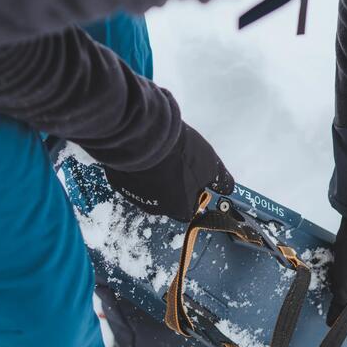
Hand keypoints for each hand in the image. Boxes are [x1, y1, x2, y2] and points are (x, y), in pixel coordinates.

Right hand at [104, 122, 233, 221]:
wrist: (144, 136)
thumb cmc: (180, 153)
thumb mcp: (210, 164)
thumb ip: (219, 180)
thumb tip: (227, 189)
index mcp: (180, 207)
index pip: (189, 210)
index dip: (193, 195)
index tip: (194, 183)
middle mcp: (157, 208)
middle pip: (168, 201)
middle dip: (173, 186)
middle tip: (176, 165)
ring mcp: (134, 196)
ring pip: (149, 190)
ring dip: (155, 178)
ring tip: (160, 157)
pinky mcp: (119, 182)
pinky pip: (131, 179)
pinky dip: (138, 170)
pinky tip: (143, 156)